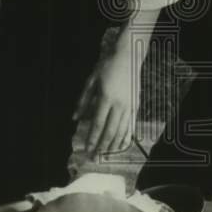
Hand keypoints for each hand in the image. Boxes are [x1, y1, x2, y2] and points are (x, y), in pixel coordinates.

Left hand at [74, 27, 144, 155]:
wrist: (129, 55)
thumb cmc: (107, 65)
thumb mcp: (91, 80)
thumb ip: (83, 100)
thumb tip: (75, 118)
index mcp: (106, 97)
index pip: (98, 123)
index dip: (92, 138)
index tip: (87, 149)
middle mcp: (119, 104)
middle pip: (110, 130)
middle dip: (102, 146)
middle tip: (95, 157)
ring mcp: (130, 105)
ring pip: (122, 130)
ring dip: (113, 144)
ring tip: (106, 154)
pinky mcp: (136, 104)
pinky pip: (131, 124)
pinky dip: (126, 136)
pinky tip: (121, 144)